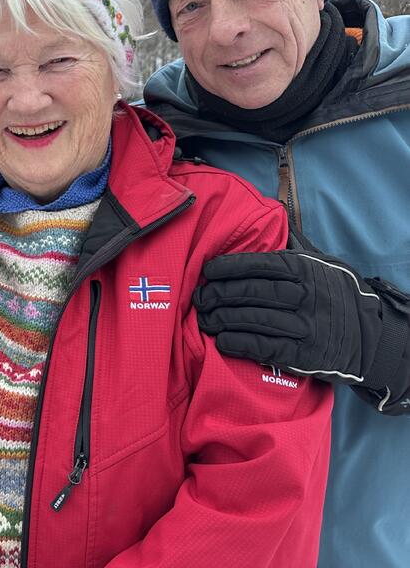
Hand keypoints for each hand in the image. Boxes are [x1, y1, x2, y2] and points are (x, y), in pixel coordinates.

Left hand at [193, 249, 383, 383]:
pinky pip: (265, 347)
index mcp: (305, 270)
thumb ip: (295, 246)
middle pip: (252, 292)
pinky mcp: (304, 354)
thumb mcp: (323, 264)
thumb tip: (274, 216)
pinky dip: (240, 343)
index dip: (229, 267)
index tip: (208, 270)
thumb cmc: (336, 294)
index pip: (260, 264)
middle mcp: (305, 296)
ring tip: (204, 319)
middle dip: (219, 294)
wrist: (370, 338)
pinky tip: (222, 340)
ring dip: (223, 319)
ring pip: (254, 319)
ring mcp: (306, 326)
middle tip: (199, 297)